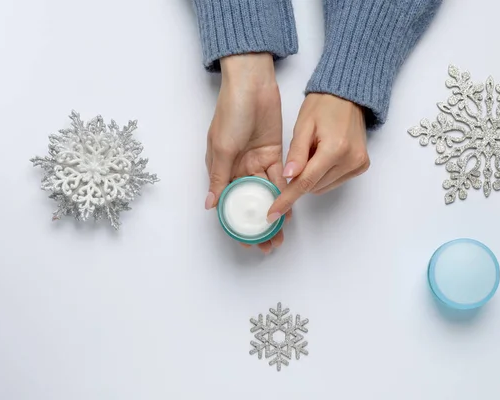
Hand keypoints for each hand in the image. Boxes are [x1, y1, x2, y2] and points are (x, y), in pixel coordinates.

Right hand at [205, 53, 286, 253]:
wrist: (253, 84)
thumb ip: (219, 176)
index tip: (245, 243)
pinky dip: (284, 194)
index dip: (234, 224)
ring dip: (273, 213)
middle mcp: (238, 168)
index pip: (226, 203)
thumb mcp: (222, 147)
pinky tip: (290, 210)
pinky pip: (279, 179)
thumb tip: (210, 205)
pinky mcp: (275, 154)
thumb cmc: (231, 112)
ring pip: (266, 194)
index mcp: (220, 168)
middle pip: (249, 203)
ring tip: (281, 234)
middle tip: (268, 245)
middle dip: (258, 225)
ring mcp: (257, 162)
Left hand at [267, 93, 369, 222]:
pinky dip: (323, 174)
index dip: (287, 198)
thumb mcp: (303, 126)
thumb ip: (296, 154)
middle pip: (313, 186)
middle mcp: (350, 159)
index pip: (305, 182)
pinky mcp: (361, 166)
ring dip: (312, 176)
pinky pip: (334, 181)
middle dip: (300, 177)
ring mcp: (358, 164)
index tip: (273, 212)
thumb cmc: (323, 105)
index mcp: (335, 148)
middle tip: (300, 155)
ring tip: (314, 151)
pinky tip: (324, 155)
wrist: (348, 95)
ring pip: (322, 187)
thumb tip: (289, 178)